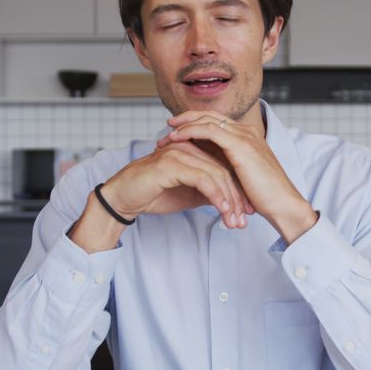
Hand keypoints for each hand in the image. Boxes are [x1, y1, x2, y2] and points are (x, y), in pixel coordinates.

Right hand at [101, 140, 254, 228]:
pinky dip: (216, 196)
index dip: (239, 190)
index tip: (247, 212)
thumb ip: (208, 192)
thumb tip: (230, 201)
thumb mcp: (188, 195)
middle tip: (244, 220)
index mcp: (194, 151)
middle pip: (224, 170)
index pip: (225, 167)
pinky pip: (202, 179)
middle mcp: (189, 148)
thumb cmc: (153, 194)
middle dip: (238, 197)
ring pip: (216, 174)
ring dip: (229, 200)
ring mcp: (180, 153)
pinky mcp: (171, 164)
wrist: (123, 198)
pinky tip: (222, 211)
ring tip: (234, 221)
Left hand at [157, 111, 318, 243]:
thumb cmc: (265, 196)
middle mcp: (246, 131)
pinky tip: (176, 138)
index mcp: (248, 136)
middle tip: (168, 126)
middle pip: (210, 115)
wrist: (283, 204)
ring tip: (167, 134)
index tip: (178, 130)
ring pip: (206, 119)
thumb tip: (211, 169)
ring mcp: (244, 135)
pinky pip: (208, 130)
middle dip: (186, 119)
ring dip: (183, 125)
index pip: (217, 120)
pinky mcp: (239, 145)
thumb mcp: (242, 176)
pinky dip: (189, 131)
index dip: (196, 122)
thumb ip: (229, 167)